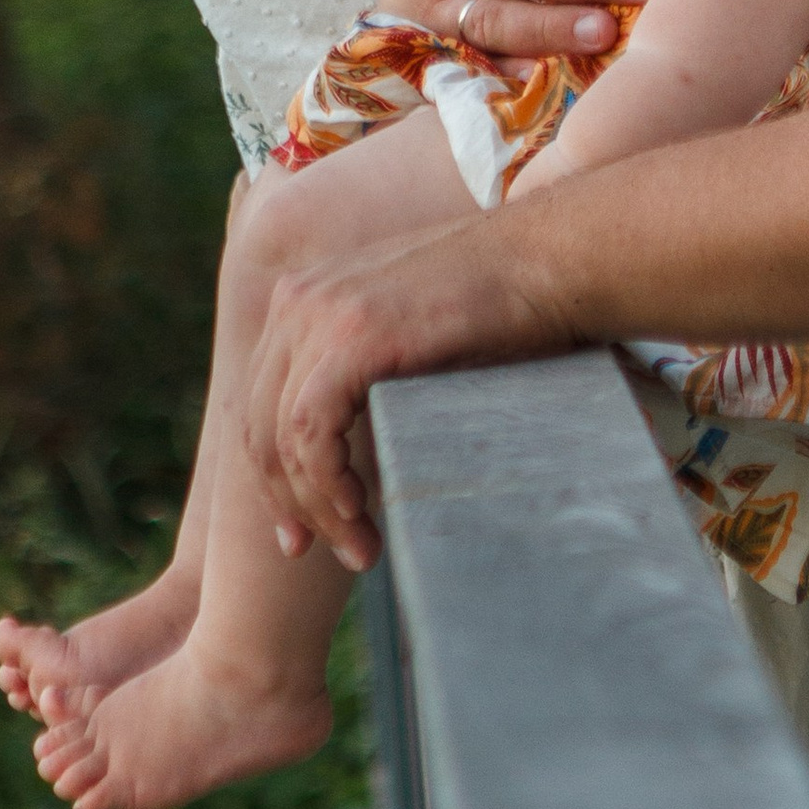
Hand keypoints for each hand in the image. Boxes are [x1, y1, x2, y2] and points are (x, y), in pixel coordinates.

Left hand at [245, 215, 576, 571]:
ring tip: (359, 548)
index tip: (300, 531)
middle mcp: (299, 300)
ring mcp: (321, 313)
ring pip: (283, 438)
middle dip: (287, 501)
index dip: (275, 476)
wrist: (550, 257)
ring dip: (317, 507)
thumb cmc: (502, 302)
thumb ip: (368, 370)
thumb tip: (358, 446)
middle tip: (321, 550)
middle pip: (259, 426)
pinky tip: (358, 513)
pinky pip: (312, 433)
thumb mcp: (409, 333)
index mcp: (304, 297)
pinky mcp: (355, 337)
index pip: (260, 404)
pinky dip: (327, 485)